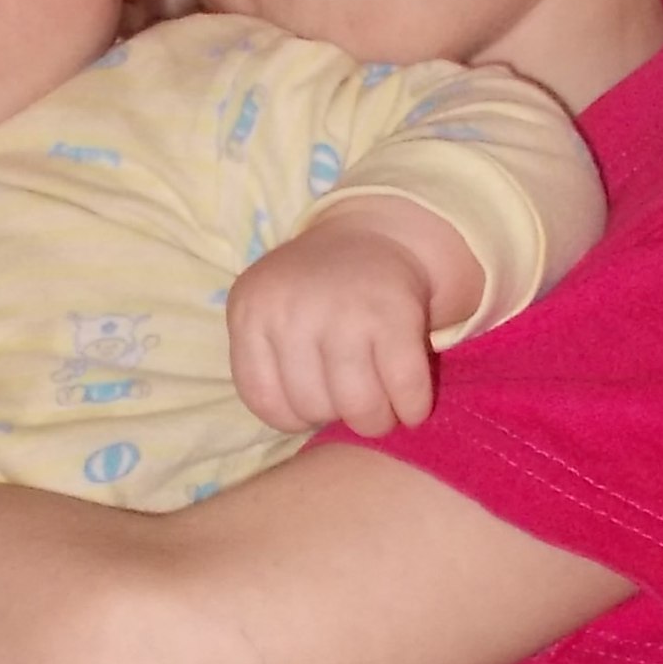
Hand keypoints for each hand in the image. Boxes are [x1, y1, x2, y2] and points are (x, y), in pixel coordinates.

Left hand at [228, 202, 444, 436]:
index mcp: (249, 310)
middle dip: (338, 417)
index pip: (264, 401)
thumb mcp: (268, 312)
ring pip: (358, 407)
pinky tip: (412, 406)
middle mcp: (291, 308)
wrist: (372, 238)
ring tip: (383, 411)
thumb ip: (267, 362)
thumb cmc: (315, 293)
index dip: (295, 415)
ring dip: (377, 421)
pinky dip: (413, 409)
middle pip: (312, 407)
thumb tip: (300, 425)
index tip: (317, 399)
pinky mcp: (395, 314)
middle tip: (354, 400)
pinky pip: (405, 389)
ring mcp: (344, 310)